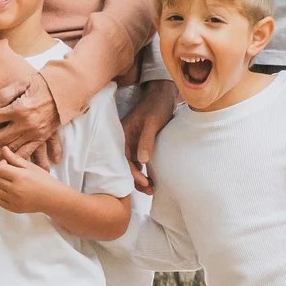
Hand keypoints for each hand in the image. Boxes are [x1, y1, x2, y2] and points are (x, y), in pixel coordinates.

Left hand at [0, 69, 62, 160]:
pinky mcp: (42, 138)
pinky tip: (9, 158)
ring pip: (12, 148)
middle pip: (0, 137)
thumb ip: (4, 94)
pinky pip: (27, 152)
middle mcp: (27, 124)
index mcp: (20, 108)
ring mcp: (35, 133)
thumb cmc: (42, 85)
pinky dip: (16, 157)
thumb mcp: (22, 83)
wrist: (65, 90)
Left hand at [0, 147, 64, 215]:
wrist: (53, 198)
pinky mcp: (13, 208)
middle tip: (7, 172)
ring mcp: (13, 200)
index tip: (7, 164)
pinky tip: (9, 191)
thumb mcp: (31, 166)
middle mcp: (15, 189)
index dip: (1, 164)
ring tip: (8, 181)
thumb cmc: (44, 180)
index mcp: (20, 176)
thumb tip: (4, 149)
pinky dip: (1, 195)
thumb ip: (15, 158)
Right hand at [121, 79, 177, 193]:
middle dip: (136, 180)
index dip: (133, 173)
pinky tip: (151, 178)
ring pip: (132, 164)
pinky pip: (138, 160)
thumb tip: (142, 161)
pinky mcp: (139, 143)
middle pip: (126, 165)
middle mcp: (125, 140)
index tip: (144, 182)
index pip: (123, 159)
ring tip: (152, 188)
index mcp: (123, 134)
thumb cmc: (156, 105)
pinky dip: (143, 170)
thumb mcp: (152, 122)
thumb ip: (146, 140)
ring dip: (140, 177)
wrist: (162, 94)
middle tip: (150, 190)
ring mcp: (132, 142)